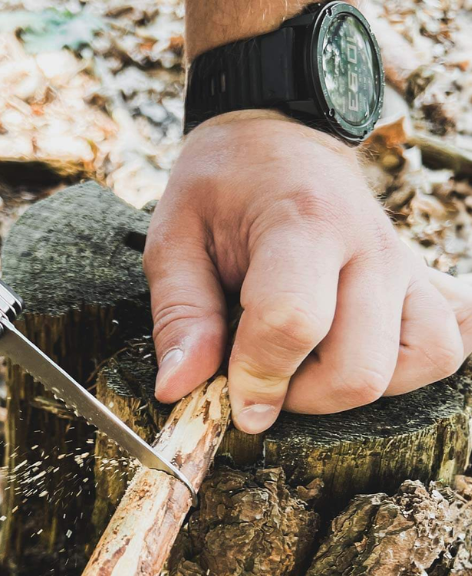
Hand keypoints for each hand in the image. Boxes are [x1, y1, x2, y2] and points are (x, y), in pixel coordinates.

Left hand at [145, 110, 471, 432]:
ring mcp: (405, 263)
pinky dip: (409, 366)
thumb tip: (177, 389)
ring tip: (305, 363)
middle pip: (359, 368)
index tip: (229, 395)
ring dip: (353, 386)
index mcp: (303, 222)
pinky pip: (448, 340)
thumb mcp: (173, 240)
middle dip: (299, 397)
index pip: (294, 322)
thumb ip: (179, 317)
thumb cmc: (219, 188)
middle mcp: (370, 245)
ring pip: (420, 362)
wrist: (276, 137)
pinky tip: (357, 351)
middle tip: (258, 376)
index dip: (256, 376)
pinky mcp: (422, 278)